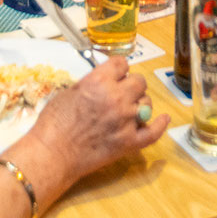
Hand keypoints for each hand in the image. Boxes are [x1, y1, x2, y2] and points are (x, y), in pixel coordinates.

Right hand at [22, 56, 167, 180]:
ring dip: (139, 103)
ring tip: (129, 108)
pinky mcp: (129, 142)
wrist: (52, 154)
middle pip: (138, 82)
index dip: (118, 69)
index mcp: (100, 82)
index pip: (121, 64)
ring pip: (147, 103)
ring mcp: (126, 121)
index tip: (116, 74)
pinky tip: (164, 119)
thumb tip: (104, 81)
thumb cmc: (53, 122)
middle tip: (121, 92)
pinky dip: (160, 125)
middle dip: (130, 84)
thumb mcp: (69, 92)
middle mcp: (117, 98)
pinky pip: (153, 132)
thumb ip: (91, 83)